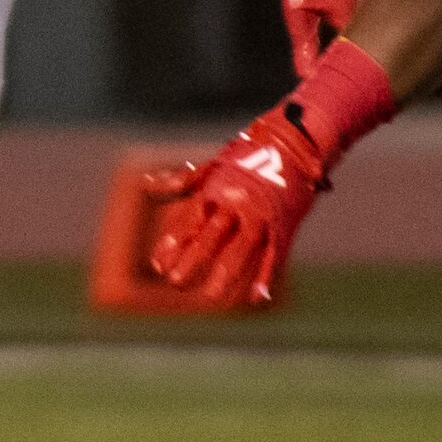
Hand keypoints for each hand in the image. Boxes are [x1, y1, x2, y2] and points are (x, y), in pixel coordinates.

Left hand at [142, 105, 330, 308]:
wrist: (294, 142)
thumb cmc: (248, 155)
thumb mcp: (212, 166)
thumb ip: (181, 182)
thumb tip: (147, 183)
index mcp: (215, 190)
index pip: (188, 222)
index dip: (173, 244)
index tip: (157, 264)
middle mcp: (235, 204)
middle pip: (210, 237)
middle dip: (192, 260)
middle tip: (175, 282)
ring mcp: (261, 216)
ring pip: (241, 249)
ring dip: (225, 274)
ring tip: (210, 296)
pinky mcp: (284, 226)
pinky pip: (274, 255)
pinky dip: (266, 276)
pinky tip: (256, 298)